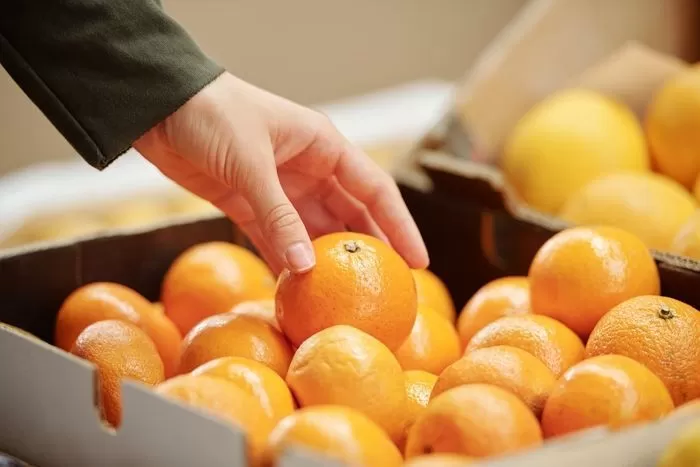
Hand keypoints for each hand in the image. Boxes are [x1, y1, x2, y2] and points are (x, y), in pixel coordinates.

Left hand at [133, 72, 428, 273]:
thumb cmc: (211, 115)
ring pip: (314, 231)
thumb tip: (308, 268)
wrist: (158, 106)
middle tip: (388, 286)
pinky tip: (298, 286)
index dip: (399, 226)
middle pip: (350, 214)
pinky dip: (288, 261)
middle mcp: (308, 168)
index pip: (375, 189)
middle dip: (369, 249)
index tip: (418, 261)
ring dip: (326, 260)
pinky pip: (277, 238)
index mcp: (322, 145)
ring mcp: (279, 188)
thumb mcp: (250, 163)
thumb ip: (279, 217)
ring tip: (345, 295)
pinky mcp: (249, 203)